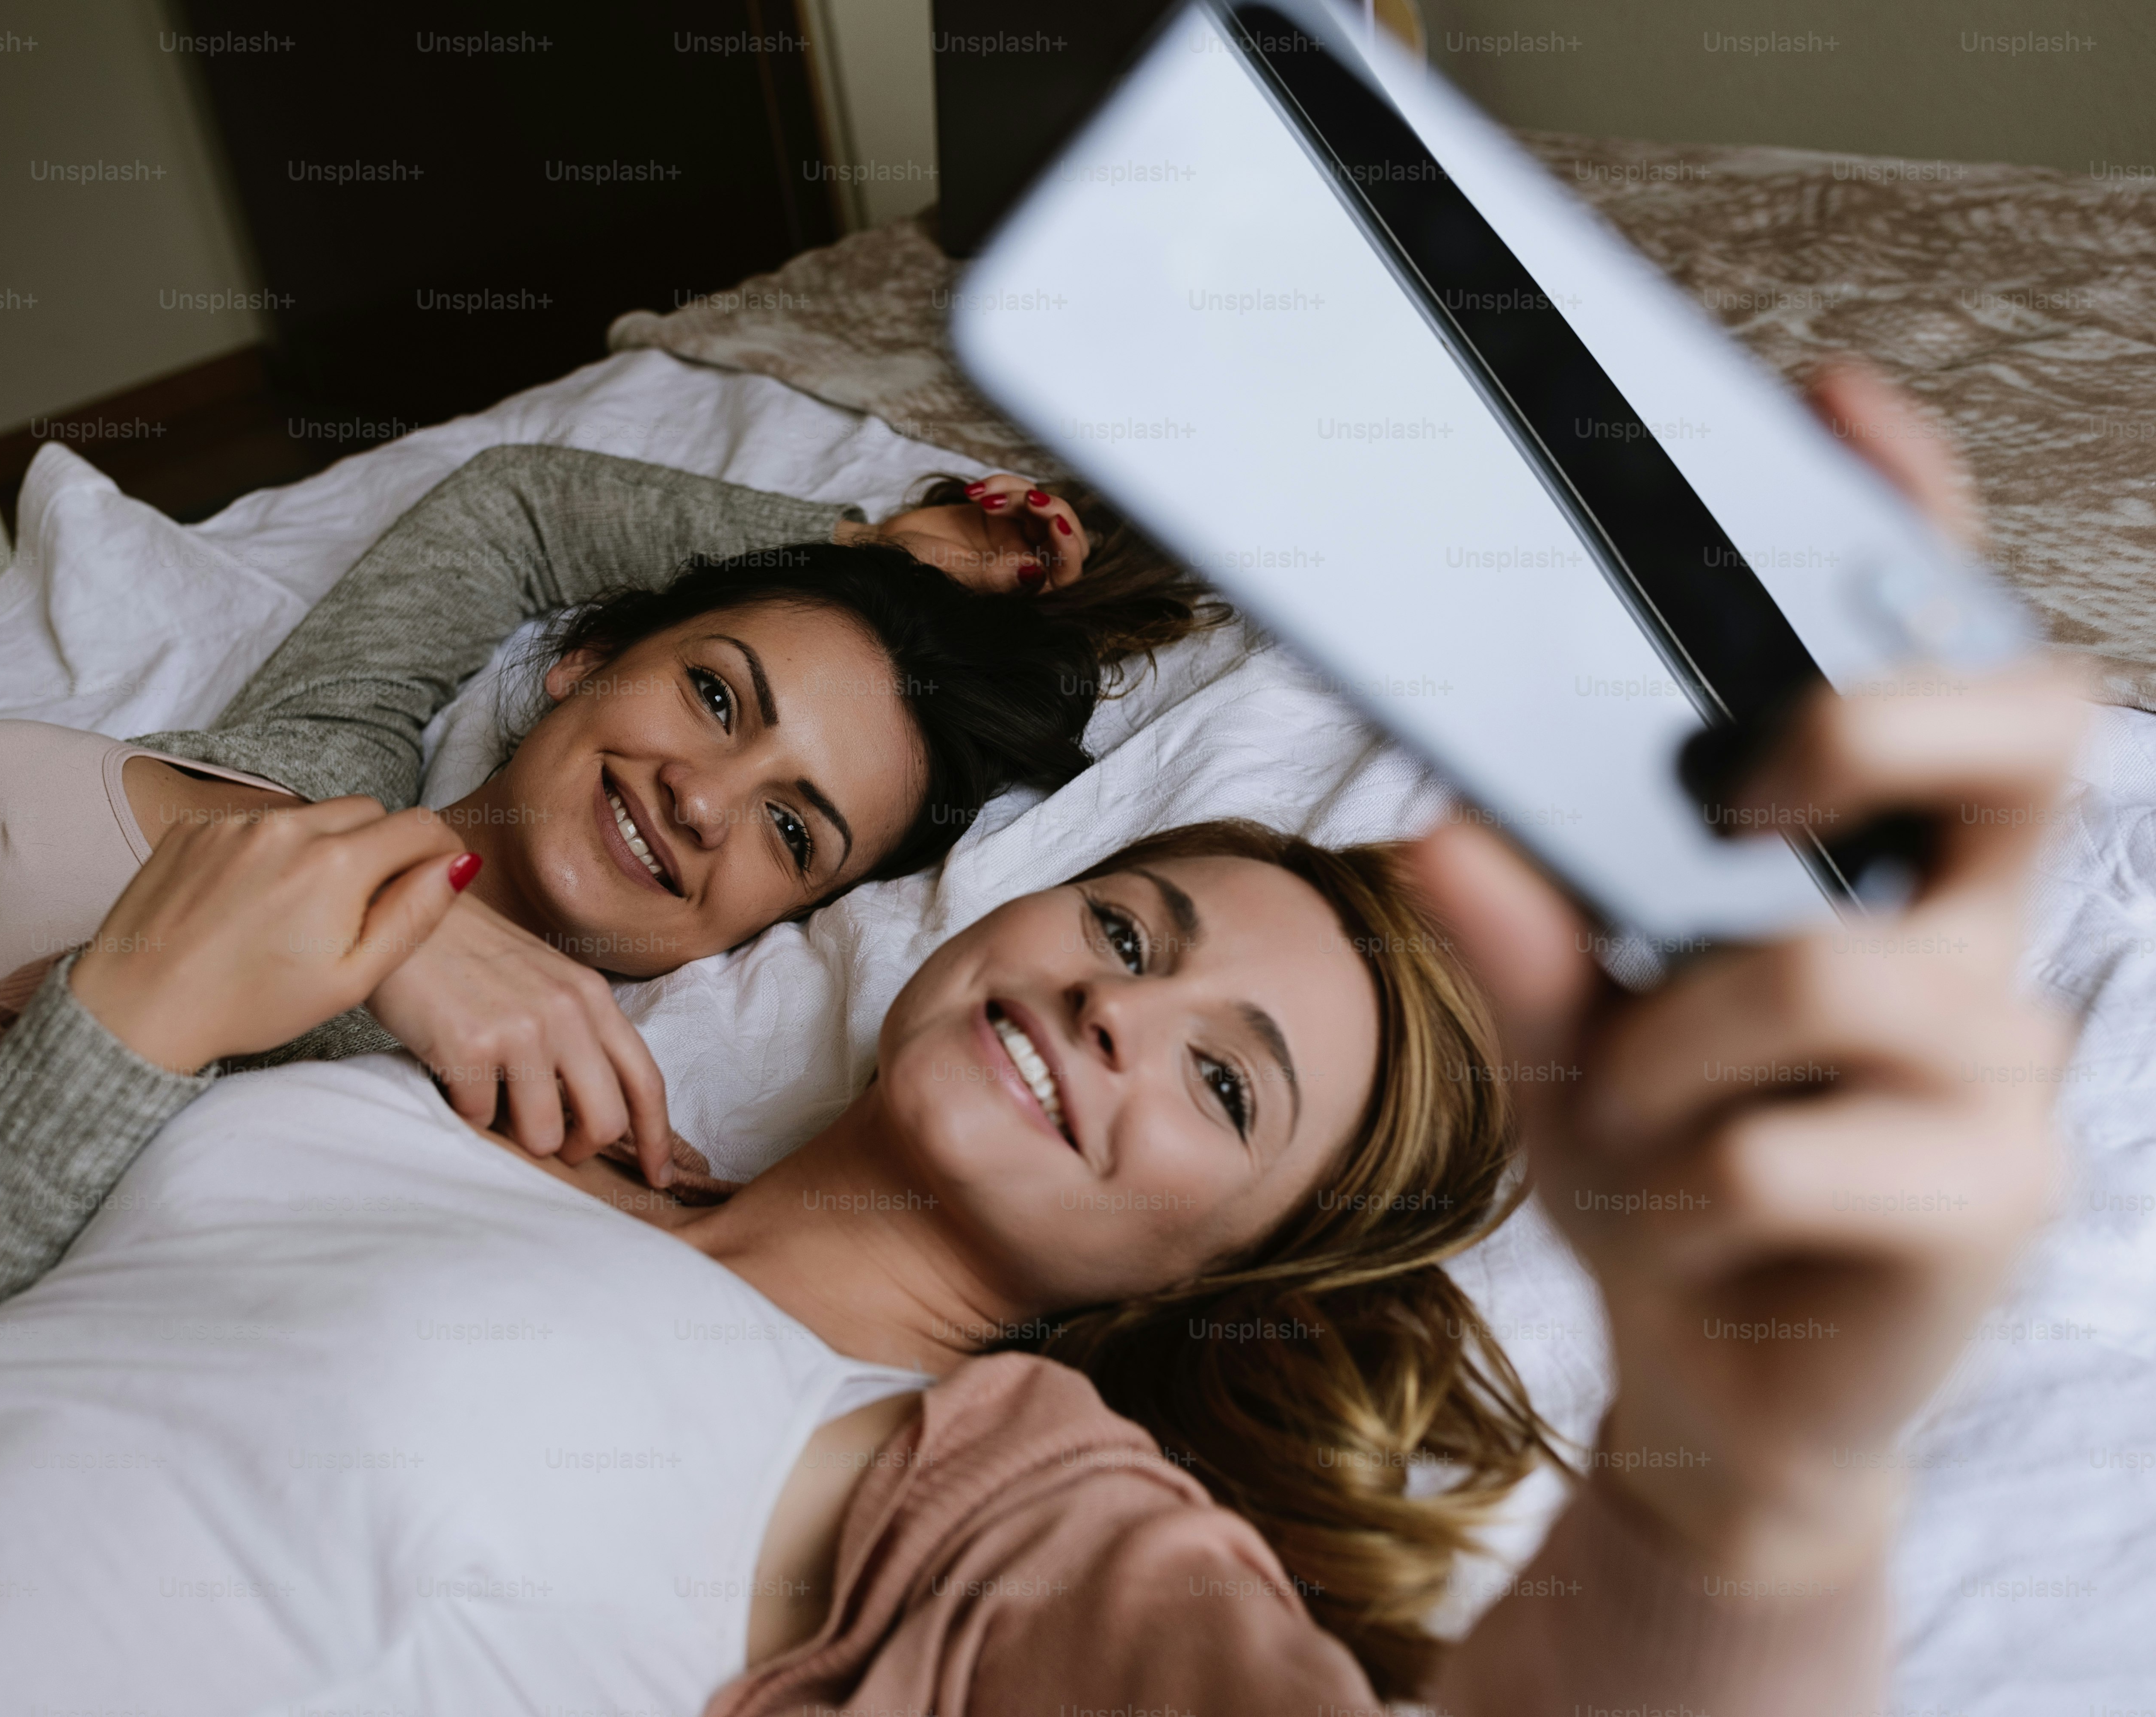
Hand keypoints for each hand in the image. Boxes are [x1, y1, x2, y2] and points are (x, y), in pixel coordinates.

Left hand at [68, 797, 476, 1073]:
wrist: (140, 1009)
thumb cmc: (250, 1005)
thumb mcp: (351, 979)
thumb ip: (414, 915)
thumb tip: (459, 863)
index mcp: (338, 864)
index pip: (419, 824)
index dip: (441, 848)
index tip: (438, 873)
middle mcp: (290, 827)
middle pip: (368, 810)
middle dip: (381, 846)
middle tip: (362, 904)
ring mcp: (238, 822)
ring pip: (312, 815)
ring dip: (324, 847)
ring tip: (297, 908)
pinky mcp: (197, 826)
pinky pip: (257, 822)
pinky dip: (269, 851)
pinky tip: (250, 901)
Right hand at [364, 892, 674, 1185]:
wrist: (398, 906)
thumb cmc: (464, 950)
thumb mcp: (541, 978)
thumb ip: (574, 1030)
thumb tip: (588, 1103)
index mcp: (590, 996)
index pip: (645, 1078)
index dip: (656, 1137)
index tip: (657, 1176)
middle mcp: (567, 1012)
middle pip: (605, 1122)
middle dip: (579, 1149)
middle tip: (554, 1144)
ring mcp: (521, 1029)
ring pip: (543, 1135)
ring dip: (516, 1134)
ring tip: (490, 1096)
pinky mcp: (470, 1046)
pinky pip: (481, 1119)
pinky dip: (465, 1111)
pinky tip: (450, 1073)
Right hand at [849, 472, 1088, 593]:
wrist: (887, 546)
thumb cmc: (915, 569)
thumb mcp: (953, 573)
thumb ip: (994, 576)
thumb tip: (1035, 570)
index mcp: (1022, 590)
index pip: (1067, 571)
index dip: (1069, 547)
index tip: (1055, 523)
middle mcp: (1026, 563)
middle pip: (1065, 533)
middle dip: (1052, 510)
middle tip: (1028, 498)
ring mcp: (1016, 536)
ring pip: (1044, 506)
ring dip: (1019, 493)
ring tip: (983, 497)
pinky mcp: (1003, 511)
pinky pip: (1019, 489)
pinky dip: (1002, 483)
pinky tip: (974, 492)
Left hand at [1406, 363, 2088, 1578]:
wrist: (1711, 1381)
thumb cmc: (1663, 1171)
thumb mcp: (1562, 1042)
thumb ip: (1523, 939)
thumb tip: (1450, 830)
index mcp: (1881, 863)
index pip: (1937, 654)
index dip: (1909, 520)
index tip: (1832, 402)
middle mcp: (1974, 933)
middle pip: (2028, 726)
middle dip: (1873, 715)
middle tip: (1735, 775)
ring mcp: (2005, 1065)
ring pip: (1828, 976)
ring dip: (1676, 1052)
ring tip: (1637, 1120)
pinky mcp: (1994, 1196)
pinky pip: (1792, 1150)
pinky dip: (1687, 1177)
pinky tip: (1687, 1214)